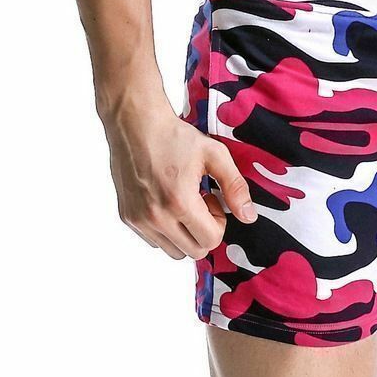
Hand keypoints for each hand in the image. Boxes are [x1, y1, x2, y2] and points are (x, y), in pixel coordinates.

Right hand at [104, 105, 256, 258]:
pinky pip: (155, 241)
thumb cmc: (174, 136)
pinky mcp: (127, 217)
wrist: (135, 125)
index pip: (211, 240)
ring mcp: (139, 220)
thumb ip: (235, 186)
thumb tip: (249, 216)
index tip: (213, 199)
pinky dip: (166, 230)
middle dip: (205, 230)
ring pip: (174, 251)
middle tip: (201, 202)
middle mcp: (156, 217)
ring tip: (184, 203)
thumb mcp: (214, 154)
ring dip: (185, 234)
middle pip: (194, 251)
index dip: (220, 222)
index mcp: (179, 202)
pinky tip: (167, 202)